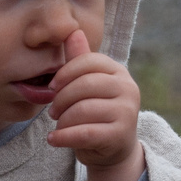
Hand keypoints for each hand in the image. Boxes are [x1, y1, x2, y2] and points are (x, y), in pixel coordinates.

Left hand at [48, 29, 144, 180]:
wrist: (113, 149)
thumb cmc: (96, 112)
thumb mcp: (87, 86)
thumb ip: (80, 61)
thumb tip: (73, 30)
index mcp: (118, 71)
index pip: (89, 61)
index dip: (65, 72)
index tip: (52, 87)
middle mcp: (128, 88)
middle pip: (84, 85)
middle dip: (61, 99)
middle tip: (53, 111)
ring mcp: (128, 112)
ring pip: (83, 110)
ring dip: (63, 120)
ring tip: (58, 125)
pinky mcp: (121, 135)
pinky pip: (85, 133)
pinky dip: (64, 137)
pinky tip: (53, 139)